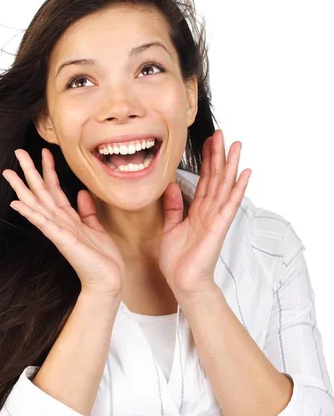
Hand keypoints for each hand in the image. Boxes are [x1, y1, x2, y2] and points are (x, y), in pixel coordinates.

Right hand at [2, 148, 124, 295]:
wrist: (108, 279)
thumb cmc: (102, 258)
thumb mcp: (96, 228)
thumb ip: (87, 211)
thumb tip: (82, 193)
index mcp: (68, 218)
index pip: (55, 189)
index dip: (49, 169)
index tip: (44, 151)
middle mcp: (60, 222)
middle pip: (41, 192)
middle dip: (30, 171)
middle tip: (18, 151)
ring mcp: (59, 231)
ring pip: (37, 204)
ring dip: (22, 189)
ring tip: (8, 173)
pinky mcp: (62, 240)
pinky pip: (44, 224)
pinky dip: (30, 213)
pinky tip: (17, 204)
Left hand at [158, 129, 251, 300]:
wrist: (183, 282)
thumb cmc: (177, 259)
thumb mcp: (170, 228)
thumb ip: (173, 207)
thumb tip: (171, 186)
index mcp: (197, 211)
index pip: (204, 180)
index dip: (206, 161)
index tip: (207, 141)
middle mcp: (209, 212)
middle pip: (216, 178)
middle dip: (219, 156)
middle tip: (221, 133)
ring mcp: (216, 218)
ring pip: (225, 186)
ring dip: (231, 165)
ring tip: (237, 145)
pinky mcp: (219, 227)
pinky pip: (229, 205)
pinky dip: (237, 189)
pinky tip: (245, 174)